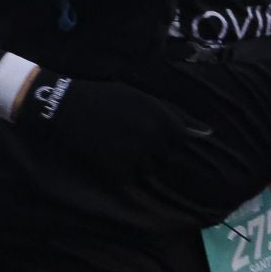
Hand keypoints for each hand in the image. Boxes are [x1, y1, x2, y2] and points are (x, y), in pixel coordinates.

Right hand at [12, 70, 211, 182]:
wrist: (61, 103)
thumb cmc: (103, 95)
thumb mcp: (142, 98)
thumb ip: (177, 116)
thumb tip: (209, 133)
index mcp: (161, 117)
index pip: (184, 137)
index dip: (174, 136)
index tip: (160, 133)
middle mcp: (153, 137)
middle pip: (169, 155)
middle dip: (157, 149)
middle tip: (132, 136)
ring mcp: (136, 154)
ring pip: (152, 168)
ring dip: (142, 160)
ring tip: (121, 144)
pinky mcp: (118, 168)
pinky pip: (131, 176)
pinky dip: (125, 169)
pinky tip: (110, 152)